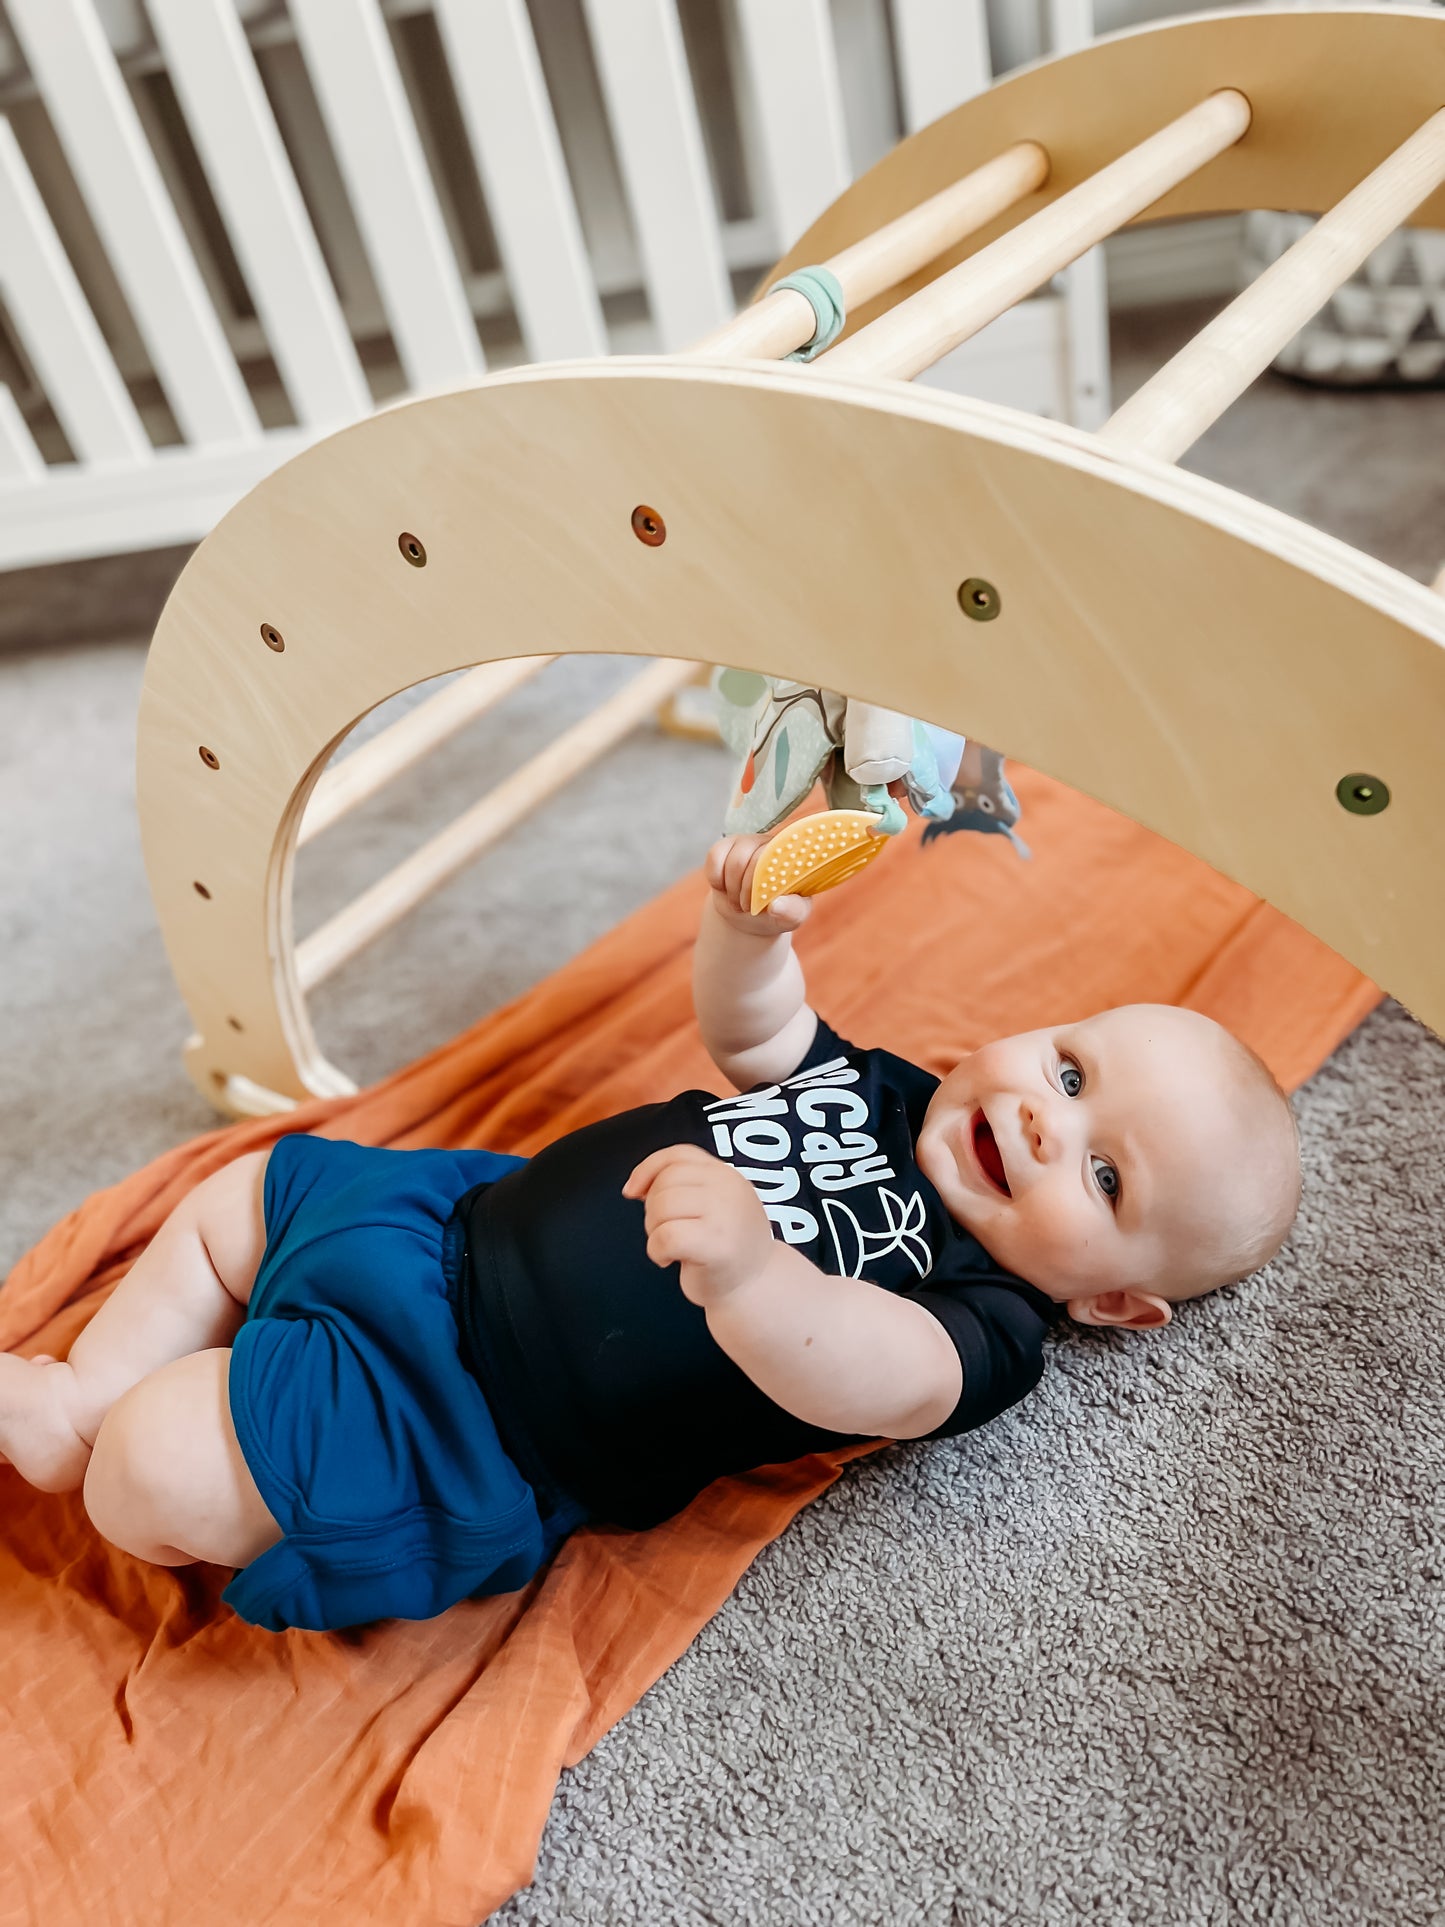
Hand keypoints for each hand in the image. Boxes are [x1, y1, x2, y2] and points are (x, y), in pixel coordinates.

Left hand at [622, 1144, 776, 1304]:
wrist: (755, 1286)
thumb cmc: (725, 1247)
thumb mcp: (712, 1204)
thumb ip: (684, 1186)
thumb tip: (636, 1186)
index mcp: (727, 1175)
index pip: (679, 1155)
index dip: (648, 1169)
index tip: (633, 1192)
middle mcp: (729, 1188)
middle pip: (666, 1181)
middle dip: (652, 1208)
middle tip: (665, 1231)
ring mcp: (725, 1216)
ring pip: (662, 1207)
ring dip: (653, 1230)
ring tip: (669, 1246)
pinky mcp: (716, 1246)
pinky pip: (665, 1237)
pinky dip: (656, 1250)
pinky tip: (668, 1260)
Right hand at [704, 834, 812, 937]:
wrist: (750, 913)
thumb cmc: (777, 910)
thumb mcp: (792, 915)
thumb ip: (791, 911)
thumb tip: (775, 905)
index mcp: (793, 856)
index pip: (782, 858)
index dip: (768, 884)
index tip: (764, 904)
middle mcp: (771, 843)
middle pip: (755, 861)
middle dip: (748, 891)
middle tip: (748, 907)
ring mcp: (747, 842)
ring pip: (734, 861)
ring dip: (732, 889)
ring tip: (738, 902)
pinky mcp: (725, 846)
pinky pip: (715, 856)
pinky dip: (716, 878)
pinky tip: (723, 887)